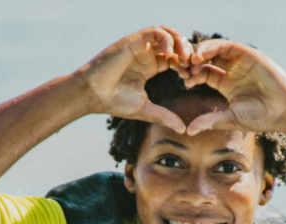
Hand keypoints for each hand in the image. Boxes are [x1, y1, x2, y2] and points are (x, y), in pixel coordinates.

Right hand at [77, 27, 192, 131]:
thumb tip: (183, 129)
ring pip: (167, 34)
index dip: (185, 65)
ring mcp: (139, 47)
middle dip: (186, 52)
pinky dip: (167, 38)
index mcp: (149, 68)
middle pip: (173, 43)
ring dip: (180, 42)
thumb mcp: (145, 109)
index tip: (190, 77)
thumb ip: (164, 116)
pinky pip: (155, 32)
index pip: (174, 58)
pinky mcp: (133, 41)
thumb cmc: (113, 102)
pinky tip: (170, 53)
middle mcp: (145, 55)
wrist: (93, 95)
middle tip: (192, 65)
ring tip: (184, 58)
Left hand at [182, 40, 285, 134]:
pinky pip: (228, 46)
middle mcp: (233, 71)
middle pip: (207, 59)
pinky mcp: (250, 55)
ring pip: (216, 49)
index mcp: (227, 85)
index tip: (185, 82)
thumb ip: (209, 121)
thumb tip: (188, 131)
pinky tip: (203, 55)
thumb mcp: (230, 118)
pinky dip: (214, 47)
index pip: (204, 74)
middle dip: (193, 61)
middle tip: (183, 67)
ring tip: (192, 60)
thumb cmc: (261, 118)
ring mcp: (241, 62)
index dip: (192, 76)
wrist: (285, 112)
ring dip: (201, 52)